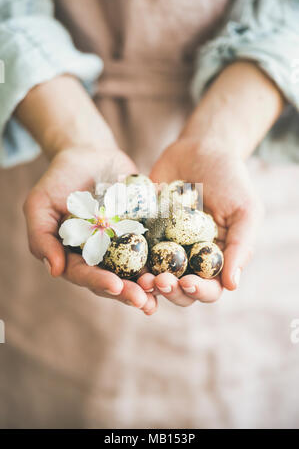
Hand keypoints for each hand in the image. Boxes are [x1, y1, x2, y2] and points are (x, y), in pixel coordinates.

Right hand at [23, 146, 157, 314]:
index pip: (85, 275)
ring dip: (150, 283)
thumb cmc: (59, 180)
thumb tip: (55, 271)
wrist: (89, 155)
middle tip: (144, 301)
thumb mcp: (39, 205)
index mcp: (75, 256)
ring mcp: (124, 245)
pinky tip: (178, 266)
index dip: (100, 282)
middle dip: (130, 292)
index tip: (115, 286)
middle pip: (115, 280)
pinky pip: (156, 246)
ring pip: (137, 270)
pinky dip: (165, 258)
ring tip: (164, 289)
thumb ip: (42, 237)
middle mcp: (101, 256)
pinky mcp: (144, 231)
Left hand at [137, 138, 262, 305]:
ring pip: (154, 276)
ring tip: (140, 277)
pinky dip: (128, 258)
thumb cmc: (230, 180)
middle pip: (179, 289)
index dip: (199, 291)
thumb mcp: (245, 210)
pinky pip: (133, 250)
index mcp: (216, 260)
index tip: (187, 283)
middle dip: (169, 290)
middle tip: (159, 281)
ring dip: (147, 282)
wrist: (200, 149)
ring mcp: (164, 247)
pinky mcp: (143, 233)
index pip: (210, 288)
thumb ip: (241, 246)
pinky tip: (121, 257)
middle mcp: (189, 259)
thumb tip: (232, 285)